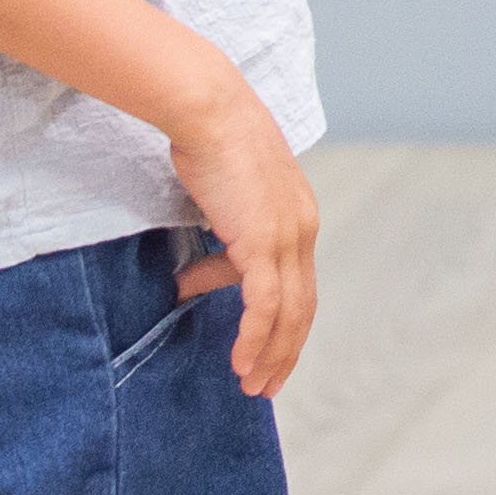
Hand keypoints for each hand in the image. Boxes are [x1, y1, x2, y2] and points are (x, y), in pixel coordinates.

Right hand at [168, 81, 320, 399]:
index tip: (269, 352)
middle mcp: (302, 230)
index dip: (287, 324)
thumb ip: (221, 242)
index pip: (300, 284)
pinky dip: (254, 338)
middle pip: (302, 308)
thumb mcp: (222, 202)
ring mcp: (287, 237)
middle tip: (267, 385)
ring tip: (252, 385)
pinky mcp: (263, 242)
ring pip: (287, 314)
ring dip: (270, 354)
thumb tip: (193, 282)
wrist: (207, 109)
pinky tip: (241, 362)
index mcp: (299, 218)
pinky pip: (263, 306)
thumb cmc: (208, 144)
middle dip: (285, 351)